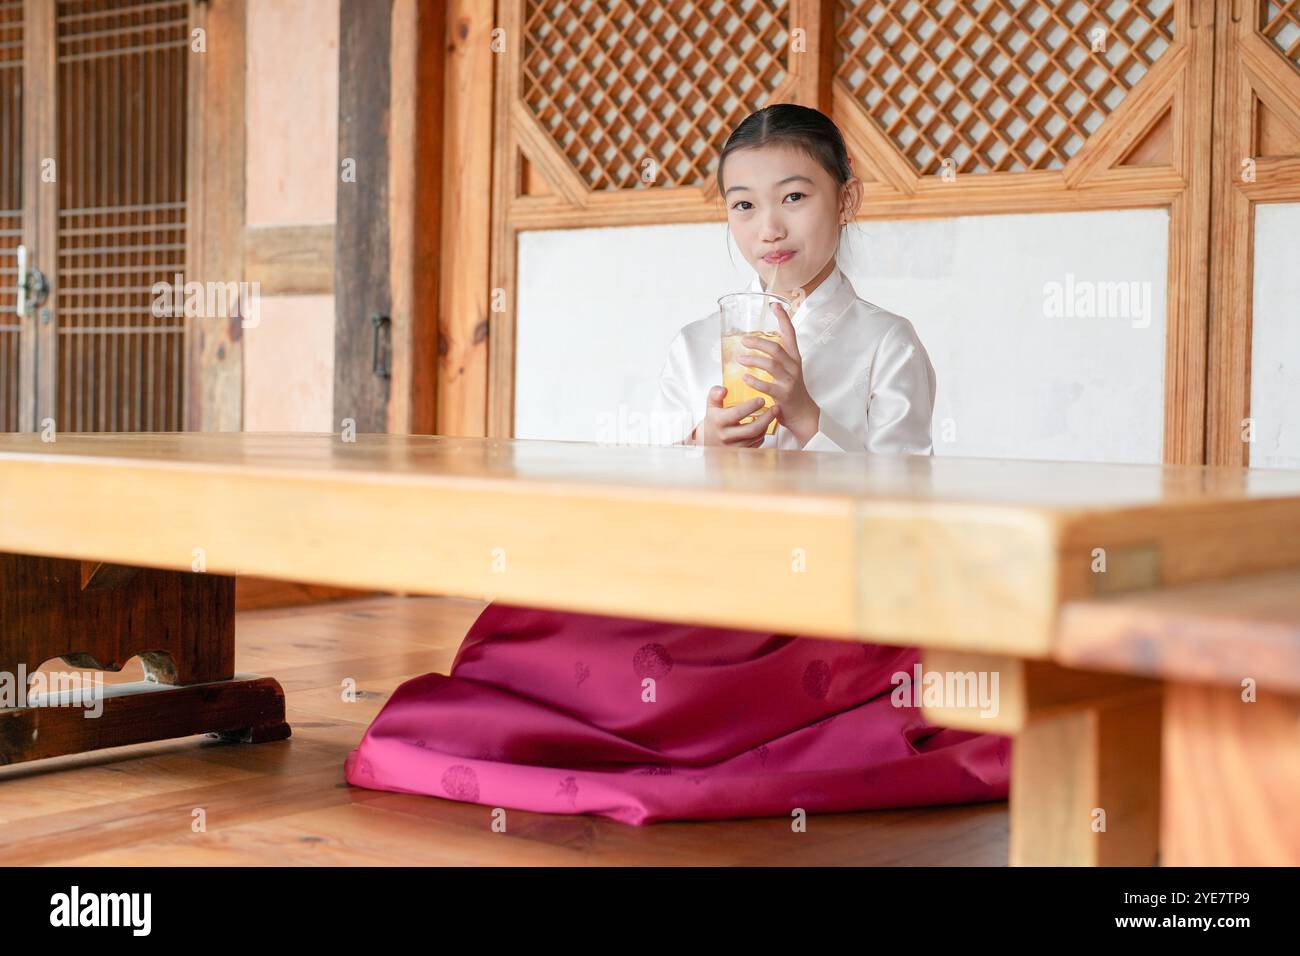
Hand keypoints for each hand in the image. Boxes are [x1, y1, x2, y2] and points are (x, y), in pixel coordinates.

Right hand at [691, 386, 777, 446]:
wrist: (708, 440)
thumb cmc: (713, 419)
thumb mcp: (711, 405)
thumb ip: (715, 393)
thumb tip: (724, 390)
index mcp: (719, 421)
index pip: (737, 413)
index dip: (751, 406)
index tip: (761, 400)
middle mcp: (726, 435)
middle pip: (752, 429)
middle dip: (767, 418)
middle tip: (775, 408)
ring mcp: (734, 446)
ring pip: (756, 437)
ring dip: (767, 425)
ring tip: (772, 414)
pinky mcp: (741, 451)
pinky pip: (756, 443)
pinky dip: (763, 433)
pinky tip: (765, 425)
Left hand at [738, 301, 819, 444]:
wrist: (802, 413)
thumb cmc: (791, 390)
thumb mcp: (787, 370)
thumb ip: (775, 358)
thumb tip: (756, 344)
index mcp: (794, 358)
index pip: (790, 334)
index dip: (783, 318)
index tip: (775, 304)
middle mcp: (793, 366)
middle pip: (776, 348)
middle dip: (759, 342)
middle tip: (744, 340)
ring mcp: (789, 381)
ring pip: (771, 365)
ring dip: (753, 360)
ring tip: (740, 358)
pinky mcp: (784, 395)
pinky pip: (767, 386)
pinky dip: (755, 381)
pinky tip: (745, 377)